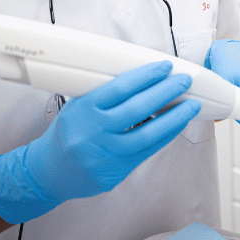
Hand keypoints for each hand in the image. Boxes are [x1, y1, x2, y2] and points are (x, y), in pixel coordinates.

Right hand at [0, 61, 198, 223]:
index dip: (147, 75)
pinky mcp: (115, 172)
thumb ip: (106, 95)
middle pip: (138, 108)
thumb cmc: (69, 133)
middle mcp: (94, 132)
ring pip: (148, 134)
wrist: (49, 172)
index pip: (121, 87)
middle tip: (183, 81)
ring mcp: (105, 155)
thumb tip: (144, 79)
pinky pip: (146, 152)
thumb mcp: (79, 106)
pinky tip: (176, 125)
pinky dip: (165, 136)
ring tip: (190, 105)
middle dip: (166, 91)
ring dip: (174, 118)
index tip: (165, 67)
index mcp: (84, 110)